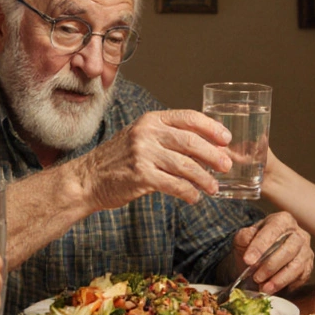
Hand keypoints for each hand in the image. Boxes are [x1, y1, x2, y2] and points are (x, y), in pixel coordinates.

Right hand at [73, 109, 232, 209]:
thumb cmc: (118, 161)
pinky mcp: (141, 175)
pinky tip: (194, 197)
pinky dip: (188, 192)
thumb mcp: (141, 139)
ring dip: (204, 179)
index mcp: (150, 120)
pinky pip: (174, 184)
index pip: (188, 117)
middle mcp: (147, 133)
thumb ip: (168, 139)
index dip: (212, 127)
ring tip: (214, 188)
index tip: (227, 139)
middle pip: (191, 141)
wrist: (87, 179)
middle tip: (227, 166)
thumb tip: (206, 148)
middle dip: (213, 155)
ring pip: (186, 165)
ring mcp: (143, 153)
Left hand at [228, 213, 313, 293]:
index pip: (273, 230)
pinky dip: (286, 286)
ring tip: (263, 288)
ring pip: (296, 266)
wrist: (260, 257)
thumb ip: (245, 237)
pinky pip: (300, 278)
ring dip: (278, 279)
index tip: (248, 260)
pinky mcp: (308, 267)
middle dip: (270, 266)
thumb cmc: (254, 244)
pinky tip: (273, 290)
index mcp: (282, 221)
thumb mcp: (244, 237)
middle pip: (288, 250)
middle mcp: (298, 234)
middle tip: (256, 277)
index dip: (260, 245)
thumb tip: (247, 240)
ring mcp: (305, 251)